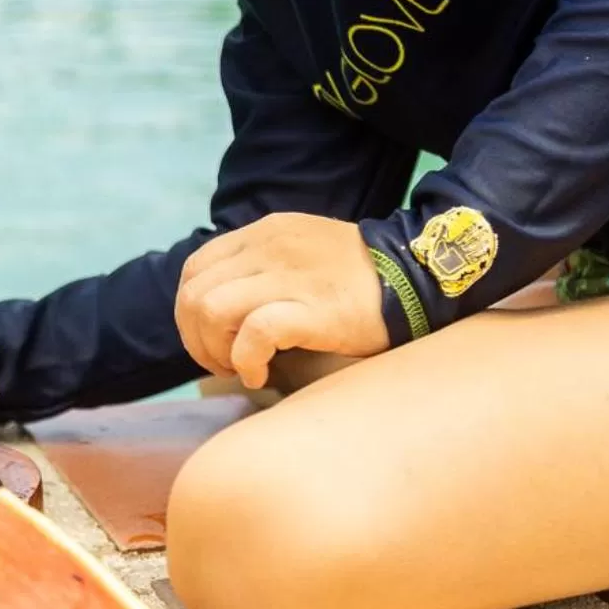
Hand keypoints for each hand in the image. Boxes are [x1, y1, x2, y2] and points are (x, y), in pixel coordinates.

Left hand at [175, 213, 391, 389]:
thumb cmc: (358, 279)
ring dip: (214, 350)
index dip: (189, 311)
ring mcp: (289, 277)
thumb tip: (219, 309)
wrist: (419, 280)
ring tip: (240, 368)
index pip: (195, 268)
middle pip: (192, 293)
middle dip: (194, 337)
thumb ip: (261, 267)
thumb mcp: (301, 252)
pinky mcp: (311, 309)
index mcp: (264, 234)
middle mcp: (269, 248)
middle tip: (221, 362)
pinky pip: (253, 333)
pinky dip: (245, 360)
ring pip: (211, 310)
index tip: (212, 338)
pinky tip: (259, 375)